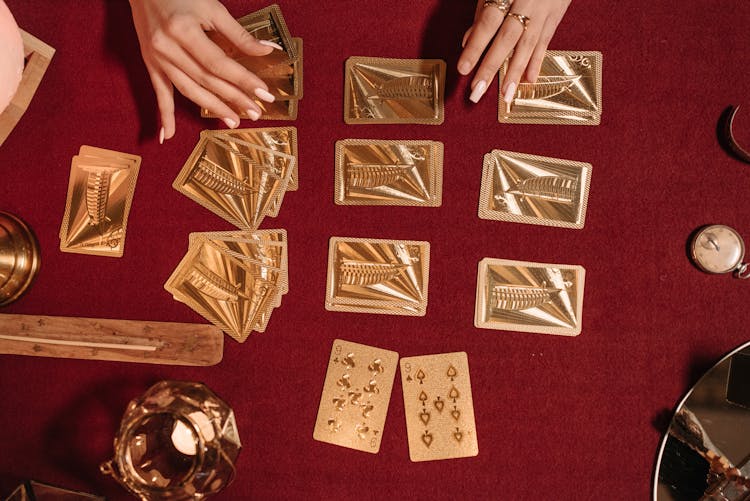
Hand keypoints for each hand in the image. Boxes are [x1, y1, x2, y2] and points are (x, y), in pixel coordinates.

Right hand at [129, 0, 279, 141]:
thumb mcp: (211, 7)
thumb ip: (239, 33)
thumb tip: (268, 50)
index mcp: (184, 31)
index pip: (219, 64)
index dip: (243, 80)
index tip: (263, 94)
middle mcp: (168, 48)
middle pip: (206, 80)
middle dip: (233, 98)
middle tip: (255, 112)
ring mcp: (157, 58)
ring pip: (188, 90)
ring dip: (211, 108)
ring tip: (232, 121)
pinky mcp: (150, 64)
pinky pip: (159, 94)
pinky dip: (164, 116)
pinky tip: (169, 136)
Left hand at [457, 0, 570, 103]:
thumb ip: (482, 11)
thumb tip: (468, 42)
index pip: (487, 22)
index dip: (475, 46)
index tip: (462, 69)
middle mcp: (526, 2)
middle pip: (507, 38)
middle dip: (491, 67)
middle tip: (477, 92)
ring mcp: (543, 10)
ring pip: (528, 44)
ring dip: (515, 72)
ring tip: (505, 96)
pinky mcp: (556, 15)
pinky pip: (546, 41)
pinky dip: (537, 61)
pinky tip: (529, 80)